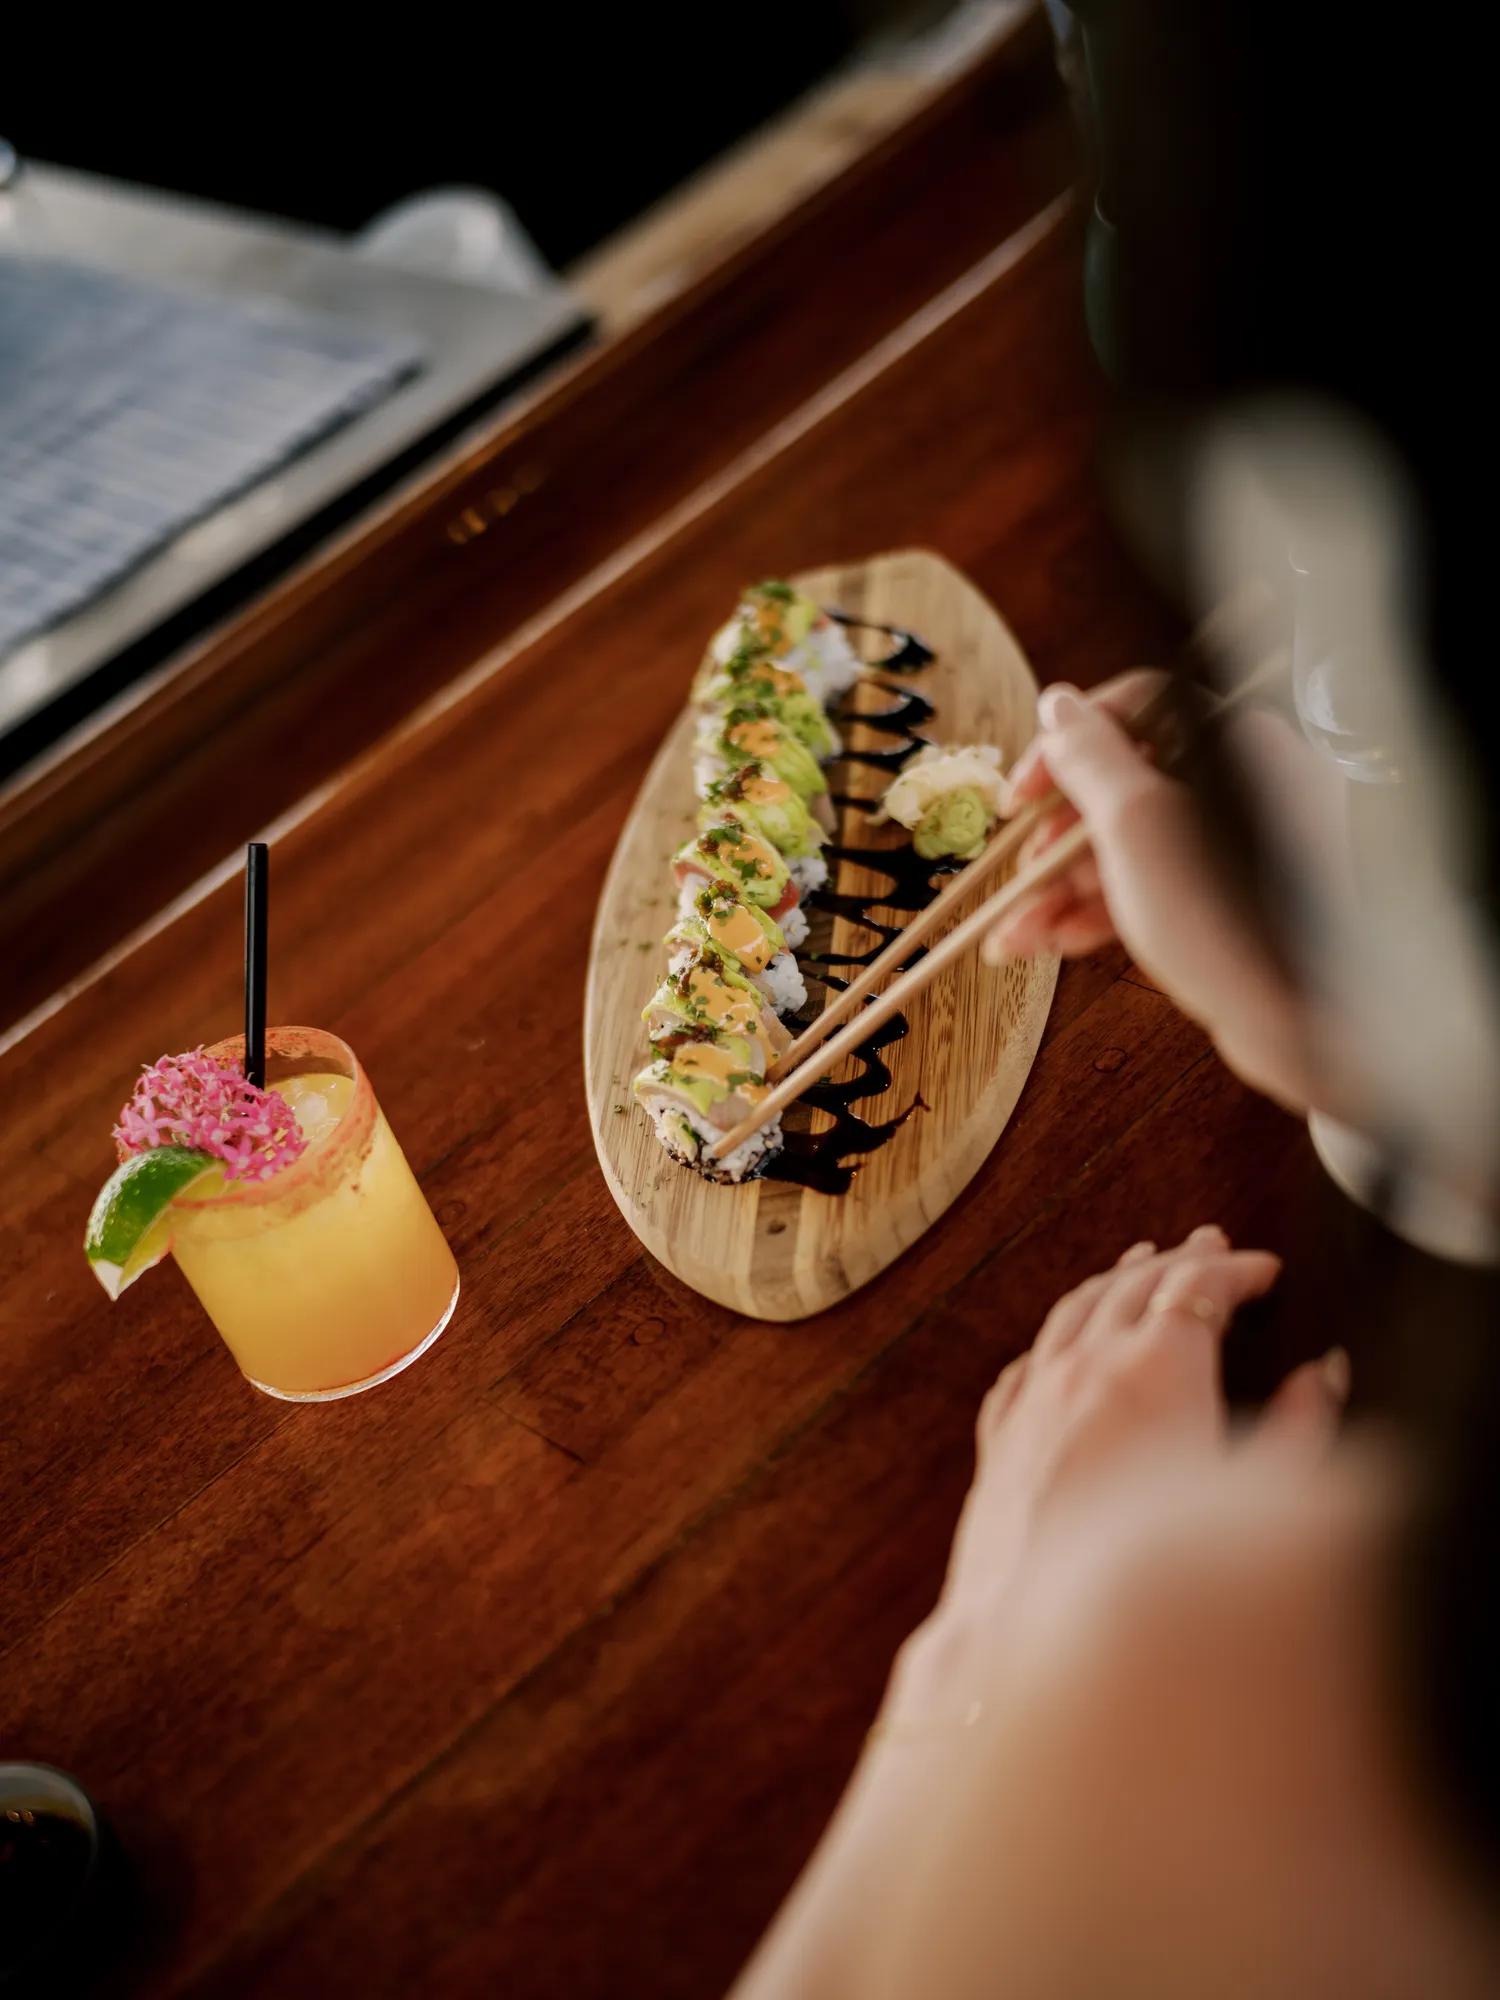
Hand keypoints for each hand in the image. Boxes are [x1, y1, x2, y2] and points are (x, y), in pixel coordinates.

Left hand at [884, 1227, 1347, 1725]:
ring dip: (1110, 1281)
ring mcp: (1034, 1399)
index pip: (1198, 1289)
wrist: (1035, 1640)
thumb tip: (1324, 1378)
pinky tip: (1059, 1342)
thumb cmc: (1153, 1580)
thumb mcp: (1252, 1503)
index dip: (1235, 1272)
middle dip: (1175, 1259)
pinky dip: (1053, 1338)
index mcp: (1154, 1370)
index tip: (1265, 1270)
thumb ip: (1296, 1433)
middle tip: (1207, 1244)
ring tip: (1135, 1261)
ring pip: (1071, 1312)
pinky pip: (1025, 1366)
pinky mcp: (1001, 1440)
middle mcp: (1086, 1368)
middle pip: (1132, 1286)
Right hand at [985, 674, 1325, 1111]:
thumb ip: (1090, 758)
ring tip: (1015, 935)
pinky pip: (1151, 886)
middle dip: (1054, 839)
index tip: (1022, 796)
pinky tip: (1054, 943)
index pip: (1131, 709)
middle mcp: (1239, 782)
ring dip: (1061, 887)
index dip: (1064, 747)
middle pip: (1121, 785)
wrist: (1302, 1020)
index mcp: (1231, 742)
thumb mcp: (1136, 824)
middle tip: (1018, 875)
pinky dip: (1100, 911)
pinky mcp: (1228, 898)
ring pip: (1128, 845)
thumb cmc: (1228, 914)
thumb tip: (1057, 704)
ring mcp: (1234, 845)